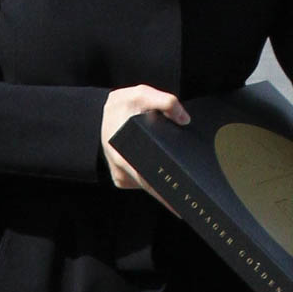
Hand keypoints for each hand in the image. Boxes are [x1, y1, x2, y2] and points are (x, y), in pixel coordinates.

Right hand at [101, 85, 189, 205]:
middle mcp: (120, 170)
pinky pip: (144, 183)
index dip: (165, 192)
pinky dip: (155, 178)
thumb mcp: (141, 94)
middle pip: (151, 187)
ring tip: (182, 176)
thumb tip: (184, 119)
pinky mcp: (123, 179)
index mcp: (122, 154)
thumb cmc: (121, 106)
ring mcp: (121, 177)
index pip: (147, 179)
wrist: (99, 113)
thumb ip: (165, 101)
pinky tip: (165, 169)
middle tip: (193, 190)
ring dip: (164, 183)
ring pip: (148, 186)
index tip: (182, 197)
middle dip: (171, 190)